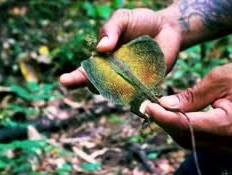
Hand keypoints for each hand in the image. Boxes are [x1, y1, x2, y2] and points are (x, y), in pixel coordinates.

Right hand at [59, 8, 181, 87]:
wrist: (168, 27)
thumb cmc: (141, 22)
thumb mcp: (122, 19)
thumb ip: (110, 29)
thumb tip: (101, 48)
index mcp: (102, 60)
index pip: (84, 72)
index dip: (73, 79)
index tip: (64, 81)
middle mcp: (113, 75)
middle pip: (98, 87)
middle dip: (93, 86)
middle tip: (92, 82)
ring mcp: (129, 82)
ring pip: (117, 94)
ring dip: (114, 92)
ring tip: (118, 80)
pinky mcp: (147, 86)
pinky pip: (138, 96)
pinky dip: (136, 97)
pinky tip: (137, 96)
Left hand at [145, 63, 231, 153]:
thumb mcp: (220, 78)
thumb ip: (191, 95)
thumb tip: (165, 105)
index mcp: (227, 124)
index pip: (186, 125)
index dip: (162, 117)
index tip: (147, 106)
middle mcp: (228, 142)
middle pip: (185, 137)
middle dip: (164, 123)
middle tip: (150, 106)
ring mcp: (229, 148)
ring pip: (190, 143)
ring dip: (173, 127)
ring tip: (161, 110)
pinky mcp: (228, 148)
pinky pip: (199, 143)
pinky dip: (186, 131)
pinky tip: (178, 117)